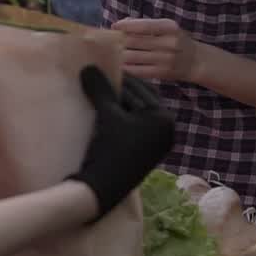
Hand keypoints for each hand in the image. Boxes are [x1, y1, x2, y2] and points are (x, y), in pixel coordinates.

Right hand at [68, 67, 174, 217]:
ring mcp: (157, 143)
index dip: (120, 77)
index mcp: (164, 118)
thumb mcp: (107, 115)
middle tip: (97, 79)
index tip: (101, 68)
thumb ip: (101, 88)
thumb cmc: (110, 149)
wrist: (101, 189)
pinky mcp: (145, 152)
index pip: (141, 88)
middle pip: (140, 99)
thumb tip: (88, 66)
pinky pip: (132, 126)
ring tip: (97, 95)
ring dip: (117, 103)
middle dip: (120, 90)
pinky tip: (102, 114)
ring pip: (135, 113)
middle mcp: (166, 129)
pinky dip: (119, 118)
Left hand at [117, 18, 201, 82]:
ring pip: (132, 56)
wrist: (195, 61)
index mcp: (169, 27)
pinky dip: (127, 67)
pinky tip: (123, 65)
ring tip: (118, 53)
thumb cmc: (175, 40)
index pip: (143, 25)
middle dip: (120, 41)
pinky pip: (137, 70)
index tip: (114, 26)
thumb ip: (144, 23)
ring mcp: (166, 59)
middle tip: (114, 41)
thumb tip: (120, 23)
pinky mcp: (162, 73)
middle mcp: (169, 43)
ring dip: (121, 55)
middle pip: (134, 41)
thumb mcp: (165, 27)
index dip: (125, 26)